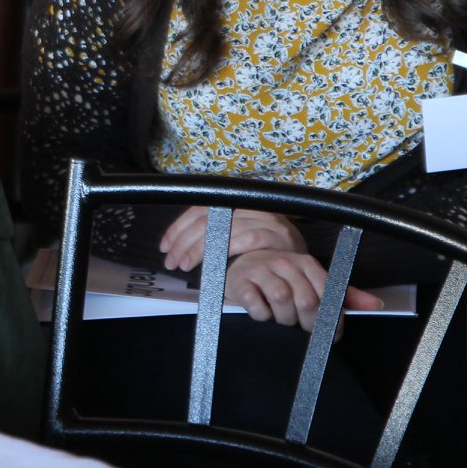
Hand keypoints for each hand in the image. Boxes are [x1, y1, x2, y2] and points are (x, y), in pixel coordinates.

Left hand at [160, 206, 305, 272]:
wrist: (302, 264)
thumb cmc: (262, 252)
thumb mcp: (235, 237)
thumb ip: (213, 233)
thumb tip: (178, 245)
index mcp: (235, 202)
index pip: (199, 209)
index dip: (178, 227)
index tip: (164, 247)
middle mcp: (249, 205)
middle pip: (207, 218)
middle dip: (184, 241)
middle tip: (172, 261)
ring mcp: (265, 218)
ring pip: (223, 228)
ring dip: (200, 248)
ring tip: (186, 265)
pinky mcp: (278, 233)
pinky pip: (247, 239)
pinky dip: (228, 250)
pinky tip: (216, 264)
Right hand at [224, 248, 383, 330]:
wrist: (242, 266)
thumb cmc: (282, 278)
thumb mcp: (312, 282)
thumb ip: (343, 294)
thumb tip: (376, 304)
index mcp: (306, 263)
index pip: (327, 293)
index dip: (332, 319)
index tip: (330, 334)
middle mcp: (284, 262)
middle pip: (306, 300)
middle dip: (308, 323)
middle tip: (304, 329)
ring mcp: (261, 270)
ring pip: (282, 302)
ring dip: (285, 320)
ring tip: (284, 320)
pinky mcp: (241, 282)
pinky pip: (257, 306)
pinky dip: (263, 316)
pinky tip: (264, 314)